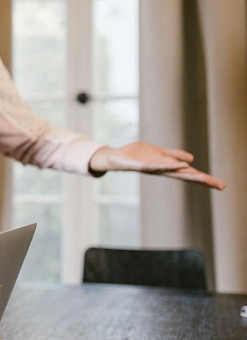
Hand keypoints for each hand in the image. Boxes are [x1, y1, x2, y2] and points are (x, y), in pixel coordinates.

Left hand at [88, 142, 225, 189]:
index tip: (222, 185)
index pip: (190, 174)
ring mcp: (154, 169)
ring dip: (188, 173)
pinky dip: (169, 166)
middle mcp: (163, 171)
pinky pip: (158, 166)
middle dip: (203, 181)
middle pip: (187, 176)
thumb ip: (175, 155)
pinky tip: (180, 165)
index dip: (206, 179)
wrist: (116, 157)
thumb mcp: (160, 153)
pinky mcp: (143, 166)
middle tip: (220, 186)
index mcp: (168, 168)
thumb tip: (192, 159)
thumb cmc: (137, 155)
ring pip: (174, 173)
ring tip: (203, 175)